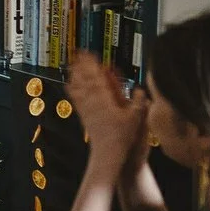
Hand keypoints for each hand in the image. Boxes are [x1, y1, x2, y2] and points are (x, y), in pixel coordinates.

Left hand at [67, 52, 147, 170]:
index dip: (94, 65)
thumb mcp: (138, 120)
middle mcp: (94, 103)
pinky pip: (76, 99)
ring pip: (79, 88)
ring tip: (72, 64)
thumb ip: (140, 103)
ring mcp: (87, 110)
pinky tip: (69, 84)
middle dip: (83, 66)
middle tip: (78, 53)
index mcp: (107, 101)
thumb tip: (140, 89)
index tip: (91, 54)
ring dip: (76, 75)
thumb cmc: (124, 139)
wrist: (109, 156)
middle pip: (86, 80)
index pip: (99, 78)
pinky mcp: (84, 117)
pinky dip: (73, 89)